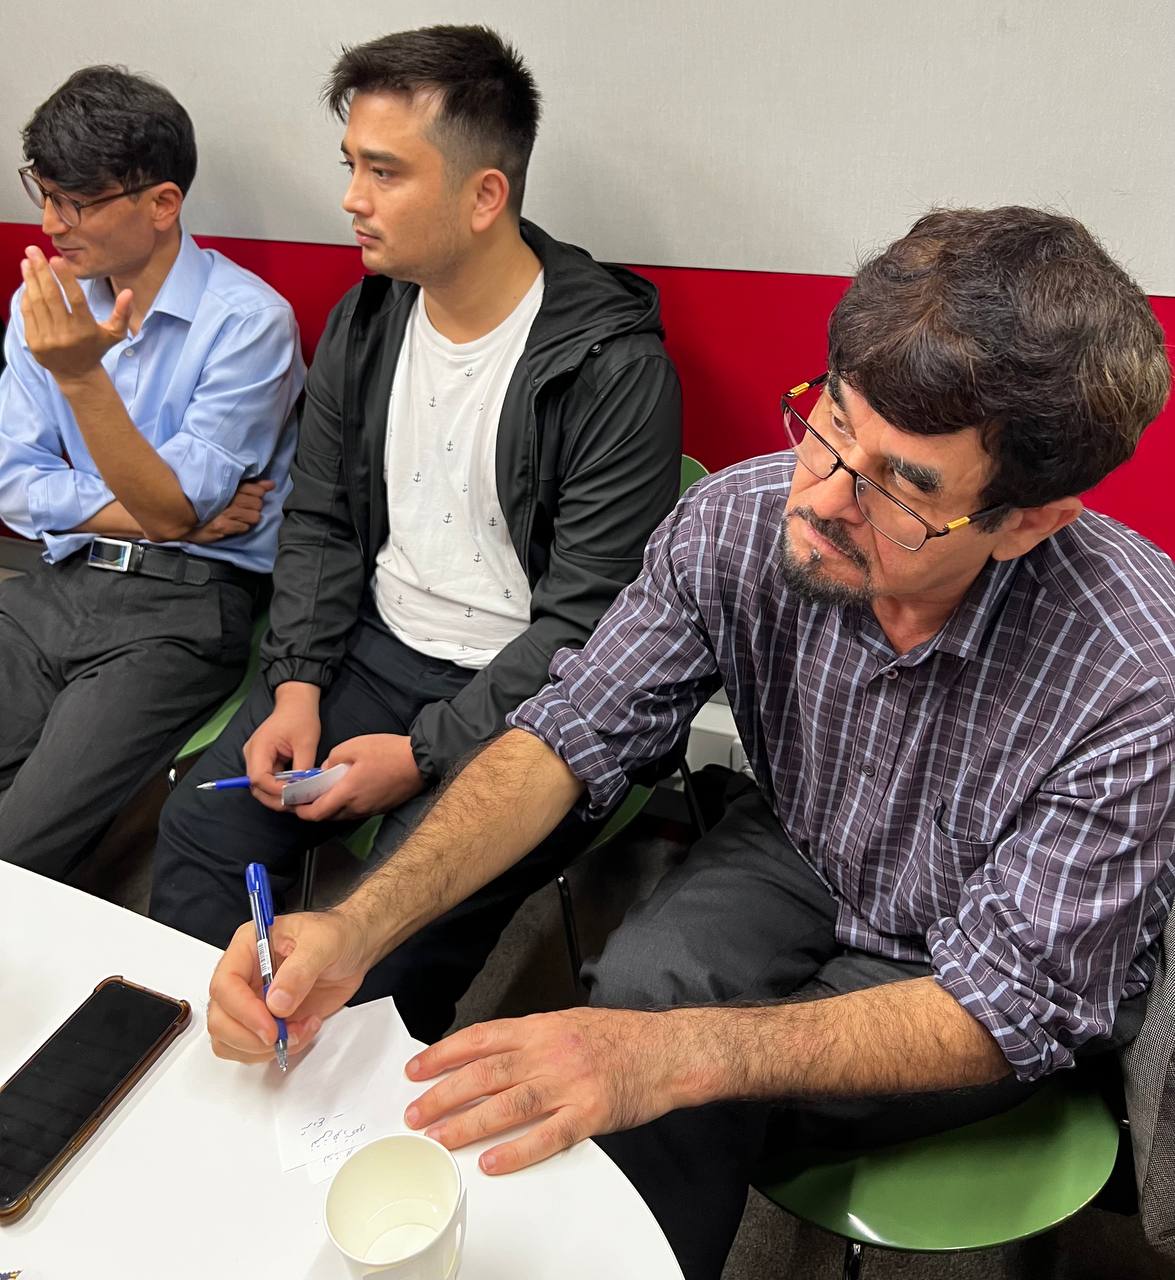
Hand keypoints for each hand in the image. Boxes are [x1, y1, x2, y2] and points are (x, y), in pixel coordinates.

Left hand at [19, 245, 132, 382]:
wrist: (77, 374)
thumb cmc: (96, 348)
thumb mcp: (114, 333)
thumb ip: (122, 312)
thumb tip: (128, 292)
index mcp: (86, 330)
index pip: (75, 300)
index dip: (65, 279)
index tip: (55, 259)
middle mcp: (66, 335)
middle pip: (51, 297)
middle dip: (41, 271)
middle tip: (33, 250)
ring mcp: (48, 339)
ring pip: (36, 303)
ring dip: (30, 279)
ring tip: (28, 261)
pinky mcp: (34, 342)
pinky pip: (28, 313)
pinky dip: (26, 295)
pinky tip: (27, 281)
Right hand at [189, 479, 275, 543]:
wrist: (183, 518)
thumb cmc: (207, 504)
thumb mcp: (226, 490)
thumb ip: (249, 486)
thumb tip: (271, 484)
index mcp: (228, 485)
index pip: (255, 488)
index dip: (258, 493)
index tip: (254, 496)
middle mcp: (227, 497)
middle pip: (257, 503)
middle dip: (254, 507)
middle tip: (243, 509)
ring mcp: (225, 512)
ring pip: (254, 516)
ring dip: (249, 518)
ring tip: (238, 517)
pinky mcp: (222, 525)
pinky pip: (244, 527)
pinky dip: (242, 527)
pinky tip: (232, 525)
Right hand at [206, 908, 372, 1063]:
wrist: (353, 947)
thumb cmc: (336, 934)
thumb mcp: (323, 942)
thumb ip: (300, 970)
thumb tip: (277, 1002)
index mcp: (248, 947)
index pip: (224, 984)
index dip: (243, 1010)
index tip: (269, 1026)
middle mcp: (244, 976)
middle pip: (220, 1018)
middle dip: (251, 1036)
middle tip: (283, 1036)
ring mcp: (253, 1001)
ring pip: (230, 1039)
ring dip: (263, 1048)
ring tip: (299, 1031)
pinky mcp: (266, 1021)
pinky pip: (251, 1049)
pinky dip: (274, 1051)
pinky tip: (301, 1032)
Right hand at [244, 683, 321, 812]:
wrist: (296, 704)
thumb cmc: (300, 718)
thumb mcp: (306, 742)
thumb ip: (303, 767)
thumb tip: (304, 789)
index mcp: (259, 747)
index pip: (258, 778)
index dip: (275, 791)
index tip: (294, 796)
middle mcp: (252, 755)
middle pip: (256, 787)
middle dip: (275, 799)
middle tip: (297, 805)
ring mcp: (256, 759)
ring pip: (261, 787)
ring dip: (278, 796)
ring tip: (298, 801)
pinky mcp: (263, 762)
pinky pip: (268, 781)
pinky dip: (280, 789)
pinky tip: (295, 793)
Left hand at [293, 733, 424, 822]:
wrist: (420, 762)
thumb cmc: (388, 752)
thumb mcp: (354, 746)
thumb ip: (333, 758)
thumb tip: (325, 770)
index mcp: (347, 793)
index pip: (317, 813)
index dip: (301, 812)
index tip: (294, 804)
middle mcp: (357, 807)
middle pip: (328, 817)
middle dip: (314, 810)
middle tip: (307, 797)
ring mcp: (370, 810)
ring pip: (342, 815)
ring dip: (331, 808)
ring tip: (326, 792)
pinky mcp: (380, 808)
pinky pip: (356, 812)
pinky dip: (346, 806)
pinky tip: (347, 791)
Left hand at [403, 1008, 685, 1173]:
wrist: (667, 1050)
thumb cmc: (619, 1037)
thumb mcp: (568, 1022)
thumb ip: (528, 1038)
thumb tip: (486, 1055)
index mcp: (541, 1027)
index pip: (481, 1038)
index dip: (443, 1054)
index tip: (417, 1070)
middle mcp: (550, 1052)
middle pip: (485, 1073)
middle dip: (443, 1094)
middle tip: (415, 1112)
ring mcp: (570, 1083)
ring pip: (508, 1104)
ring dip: (467, 1123)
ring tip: (439, 1138)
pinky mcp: (590, 1113)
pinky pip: (547, 1136)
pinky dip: (517, 1150)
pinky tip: (492, 1161)